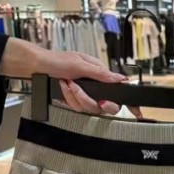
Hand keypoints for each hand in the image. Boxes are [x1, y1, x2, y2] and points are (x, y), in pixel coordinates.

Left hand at [0, 39, 128, 115]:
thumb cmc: (56, 60)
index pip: (118, 90)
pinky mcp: (75, 101)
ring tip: (67, 84)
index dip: (128, 103)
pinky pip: (77, 108)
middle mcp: (95, 86)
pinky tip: (63, 88)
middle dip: (89, 99)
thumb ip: (101, 74)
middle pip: (104, 105)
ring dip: (75, 96)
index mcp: (100, 74)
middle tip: (78, 89)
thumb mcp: (80, 64)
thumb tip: (120, 78)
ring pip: (89, 108)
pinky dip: (68, 98)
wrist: (37, 67)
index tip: (136, 112)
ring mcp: (85, 95)